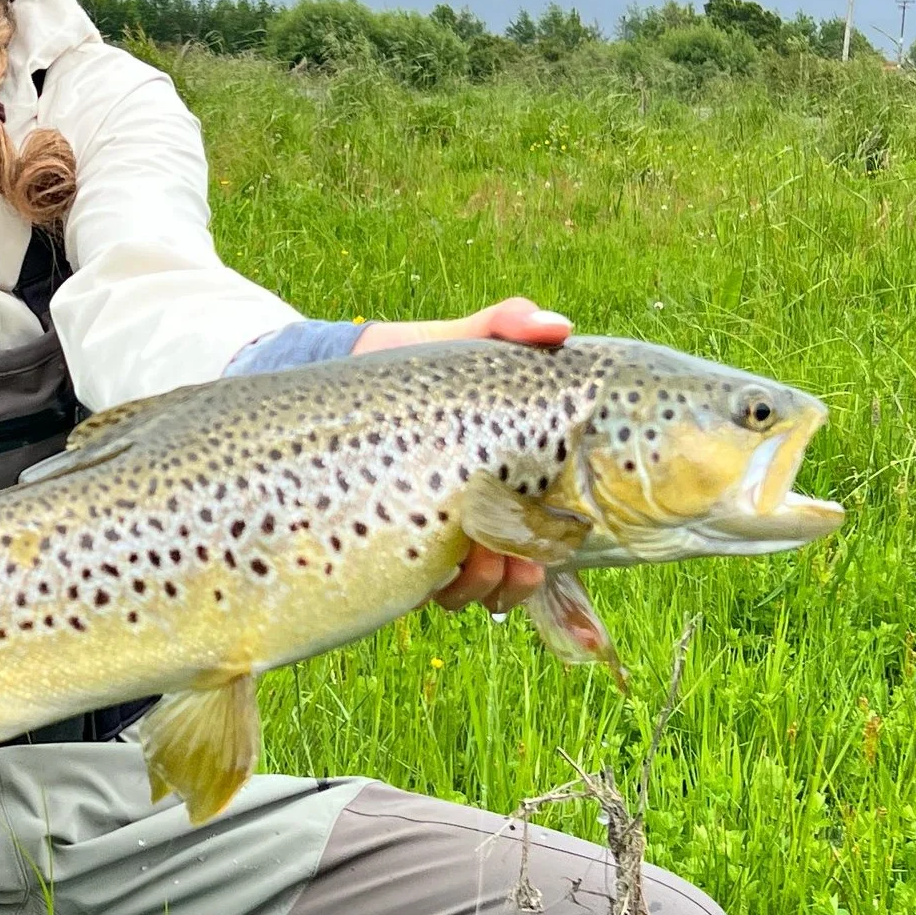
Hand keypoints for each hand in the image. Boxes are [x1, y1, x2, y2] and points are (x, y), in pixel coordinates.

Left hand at [352, 295, 571, 613]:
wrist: (356, 369)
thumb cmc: (427, 360)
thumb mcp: (470, 338)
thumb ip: (510, 323)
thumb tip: (558, 327)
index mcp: (513, 482)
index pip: (549, 533)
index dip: (556, 550)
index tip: (552, 545)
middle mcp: (481, 516)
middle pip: (517, 576)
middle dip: (521, 579)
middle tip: (520, 559)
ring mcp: (440, 534)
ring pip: (473, 590)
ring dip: (482, 586)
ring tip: (475, 557)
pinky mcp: (397, 543)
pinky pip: (425, 591)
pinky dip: (438, 589)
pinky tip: (434, 567)